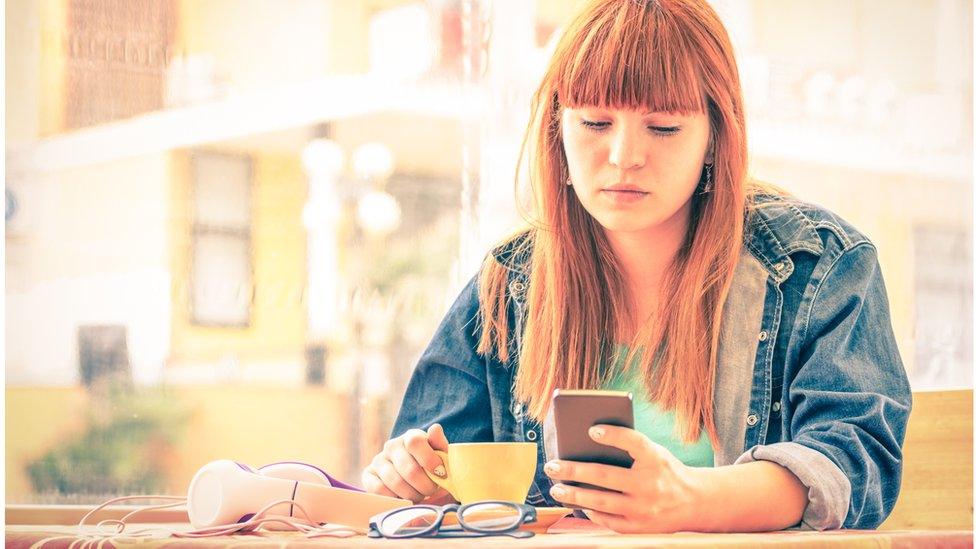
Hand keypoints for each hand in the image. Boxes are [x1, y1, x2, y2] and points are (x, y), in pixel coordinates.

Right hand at [362, 423, 453, 502]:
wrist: (412, 479)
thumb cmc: (429, 466)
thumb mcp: (439, 455)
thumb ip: (439, 443)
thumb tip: (435, 429)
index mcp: (410, 437)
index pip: (415, 442)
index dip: (429, 460)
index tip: (441, 474)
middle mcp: (392, 446)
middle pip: (409, 469)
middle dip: (425, 486)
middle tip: (431, 491)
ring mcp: (378, 460)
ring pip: (396, 482)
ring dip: (412, 494)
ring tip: (419, 495)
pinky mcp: (368, 475)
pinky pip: (380, 490)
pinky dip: (395, 498)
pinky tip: (404, 498)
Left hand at [544, 424, 705, 532]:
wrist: (694, 502)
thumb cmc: (665, 471)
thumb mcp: (655, 453)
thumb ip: (630, 448)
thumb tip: (588, 443)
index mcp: (656, 459)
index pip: (634, 442)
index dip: (613, 435)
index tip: (592, 430)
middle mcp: (651, 484)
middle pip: (605, 475)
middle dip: (573, 471)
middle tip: (552, 466)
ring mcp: (644, 509)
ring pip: (601, 502)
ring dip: (574, 496)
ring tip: (556, 489)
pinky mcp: (640, 528)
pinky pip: (608, 521)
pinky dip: (591, 512)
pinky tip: (578, 505)